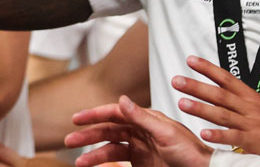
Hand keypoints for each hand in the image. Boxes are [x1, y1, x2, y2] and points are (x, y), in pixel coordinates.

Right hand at [65, 96, 211, 166]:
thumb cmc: (191, 152)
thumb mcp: (166, 133)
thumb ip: (141, 117)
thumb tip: (121, 99)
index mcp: (145, 119)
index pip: (114, 113)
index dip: (94, 114)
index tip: (77, 119)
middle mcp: (139, 131)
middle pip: (107, 131)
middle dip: (87, 135)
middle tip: (69, 140)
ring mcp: (139, 148)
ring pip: (110, 148)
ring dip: (93, 154)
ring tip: (79, 162)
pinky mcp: (140, 163)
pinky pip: (117, 161)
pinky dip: (105, 163)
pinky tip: (95, 166)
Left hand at [172, 56, 259, 158]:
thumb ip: (245, 102)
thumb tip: (227, 94)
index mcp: (252, 98)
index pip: (227, 78)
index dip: (208, 68)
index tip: (191, 60)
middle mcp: (250, 108)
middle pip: (219, 94)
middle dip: (196, 86)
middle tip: (177, 80)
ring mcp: (252, 124)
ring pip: (222, 114)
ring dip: (200, 108)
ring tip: (181, 102)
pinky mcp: (255, 142)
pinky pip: (233, 138)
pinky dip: (218, 135)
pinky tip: (203, 134)